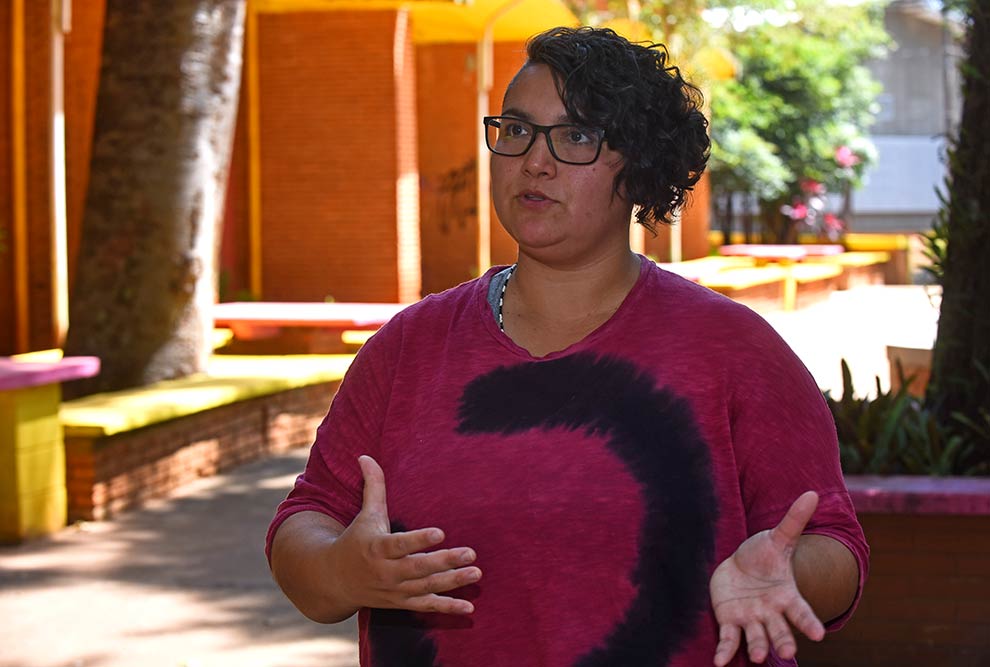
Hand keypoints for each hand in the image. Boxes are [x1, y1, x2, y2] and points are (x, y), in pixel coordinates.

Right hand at [330, 455, 480, 614]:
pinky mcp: (401, 602)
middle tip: (471, 553)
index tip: (440, 533)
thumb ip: (372, 486)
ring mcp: (394, 590)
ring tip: (476, 573)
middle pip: (418, 568)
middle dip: (445, 561)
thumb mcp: (365, 514)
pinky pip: (425, 607)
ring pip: (426, 587)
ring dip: (452, 582)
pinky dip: (447, 609)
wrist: (335, 580)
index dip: (419, 540)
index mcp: (377, 547)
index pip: (400, 544)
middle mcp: (386, 571)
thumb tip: (365, 455)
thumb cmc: (356, 539)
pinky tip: (468, 609)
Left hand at [710, 491, 823, 665]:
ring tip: (759, 657)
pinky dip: (725, 652)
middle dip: (784, 641)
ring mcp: (752, 620)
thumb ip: (794, 521)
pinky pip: (729, 640)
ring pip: (757, 638)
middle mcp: (772, 613)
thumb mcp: (777, 538)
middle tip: (788, 651)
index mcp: (786, 596)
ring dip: (758, 647)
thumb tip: (812, 493)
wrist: (739, 567)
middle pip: (781, 631)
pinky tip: (719, 662)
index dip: (809, 623)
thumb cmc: (762, 555)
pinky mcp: (731, 623)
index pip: (801, 612)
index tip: (818, 635)